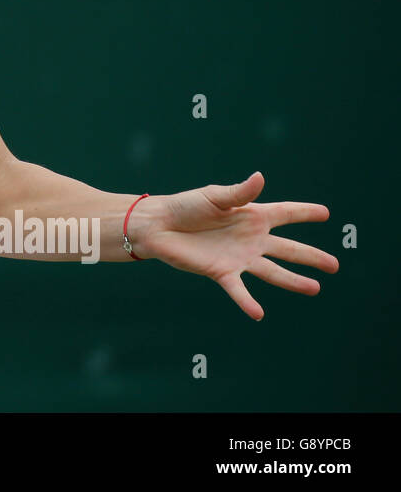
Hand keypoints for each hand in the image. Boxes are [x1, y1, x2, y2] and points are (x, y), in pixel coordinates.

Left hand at [138, 172, 338, 320]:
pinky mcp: (221, 271)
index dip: (304, 213)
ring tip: (314, 288)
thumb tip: (260, 177)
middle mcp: (250, 238)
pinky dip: (247, 302)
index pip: (284, 213)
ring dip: (292, 281)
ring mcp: (238, 257)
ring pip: (272, 272)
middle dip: (311, 256)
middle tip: (334, 265)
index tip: (326, 214)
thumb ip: (239, 192)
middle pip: (287, 248)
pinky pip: (238, 289)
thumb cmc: (185, 206)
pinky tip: (258, 314)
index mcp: (251, 215)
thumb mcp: (214, 196)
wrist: (158, 225)